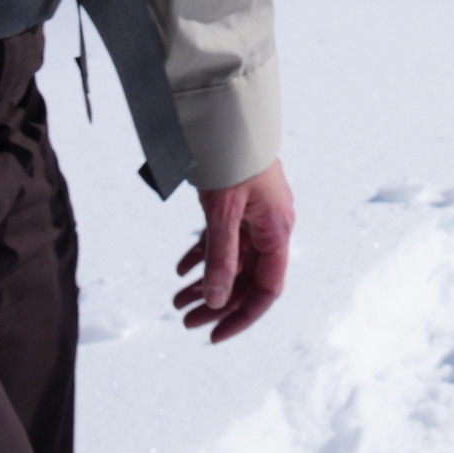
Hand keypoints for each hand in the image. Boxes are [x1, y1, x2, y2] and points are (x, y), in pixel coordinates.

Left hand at [175, 159, 293, 342]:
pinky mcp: (237, 206)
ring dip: (206, 283)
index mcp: (277, 231)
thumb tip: (215, 301)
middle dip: (216, 303)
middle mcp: (269, 227)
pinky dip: (202, 256)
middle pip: (246, 278)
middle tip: (184, 321)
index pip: (266, 289)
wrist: (230, 117)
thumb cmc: (233, 160)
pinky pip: (222, 240)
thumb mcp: (224, 212)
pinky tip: (181, 271)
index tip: (215, 335)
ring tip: (176, 300)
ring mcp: (254, 216)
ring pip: (231, 261)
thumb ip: (221, 257)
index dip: (242, 316)